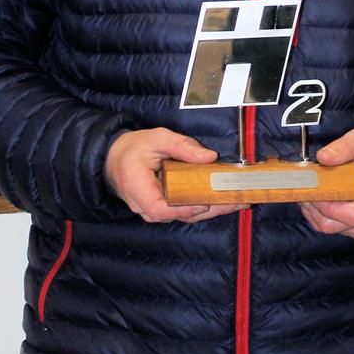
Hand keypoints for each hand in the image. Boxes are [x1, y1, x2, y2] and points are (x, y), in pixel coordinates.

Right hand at [105, 127, 248, 223]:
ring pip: (184, 215)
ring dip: (211, 209)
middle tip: (237, 201)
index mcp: (137, 187)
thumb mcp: (157, 138)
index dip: (183, 208)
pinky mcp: (162, 207)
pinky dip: (203, 205)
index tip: (204, 202)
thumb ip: (182, 146)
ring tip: (238, 201)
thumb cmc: (134, 147)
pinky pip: (183, 210)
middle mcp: (144, 205)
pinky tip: (223, 200)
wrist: (115, 157)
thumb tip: (210, 156)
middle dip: (210, 209)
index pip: (160, 208)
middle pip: (178, 214)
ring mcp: (153, 209)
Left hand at [300, 128, 353, 238]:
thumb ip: (342, 147)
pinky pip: (338, 229)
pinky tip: (317, 203)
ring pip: (335, 229)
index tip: (313, 191)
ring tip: (308, 196)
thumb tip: (323, 157)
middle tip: (304, 192)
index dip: (327, 207)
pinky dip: (323, 218)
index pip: (351, 215)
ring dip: (316, 215)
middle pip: (338, 225)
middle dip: (315, 211)